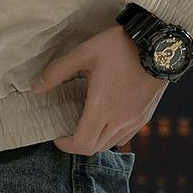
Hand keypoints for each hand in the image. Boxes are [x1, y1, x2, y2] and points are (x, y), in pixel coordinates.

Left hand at [30, 24, 168, 154]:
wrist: (157, 43)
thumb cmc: (119, 46)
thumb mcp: (84, 52)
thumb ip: (57, 71)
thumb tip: (35, 88)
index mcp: (102, 107)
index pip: (82, 143)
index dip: (65, 145)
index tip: (56, 135)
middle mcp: (120, 120)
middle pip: (95, 148)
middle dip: (77, 143)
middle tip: (67, 129)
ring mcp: (135, 120)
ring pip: (110, 144)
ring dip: (95, 140)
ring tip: (85, 122)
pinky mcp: (145, 116)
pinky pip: (125, 136)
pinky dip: (111, 135)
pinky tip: (106, 117)